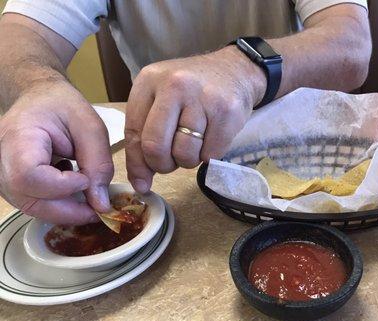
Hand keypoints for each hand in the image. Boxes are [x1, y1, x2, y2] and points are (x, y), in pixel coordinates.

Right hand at [0, 81, 113, 223]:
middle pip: (29, 199)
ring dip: (64, 211)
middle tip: (97, 210)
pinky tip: (72, 190)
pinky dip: (57, 205)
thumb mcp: (90, 127)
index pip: (30, 175)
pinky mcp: (13, 184)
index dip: (62, 186)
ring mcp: (4, 174)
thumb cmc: (62, 106)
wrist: (40, 98)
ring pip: (31, 207)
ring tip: (88, 200)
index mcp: (19, 137)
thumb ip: (99, 164)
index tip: (86, 179)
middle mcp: (2, 159)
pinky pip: (33, 203)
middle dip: (68, 210)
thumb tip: (101, 204)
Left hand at [125, 46, 265, 192]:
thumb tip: (140, 184)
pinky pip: (210, 154)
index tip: (142, 180)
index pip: (134, 133)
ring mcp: (203, 98)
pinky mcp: (227, 112)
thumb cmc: (191, 91)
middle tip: (171, 161)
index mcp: (149, 81)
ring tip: (193, 144)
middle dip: (162, 164)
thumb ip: (143, 138)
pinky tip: (211, 139)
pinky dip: (209, 155)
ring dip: (188, 160)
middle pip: (156, 146)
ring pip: (184, 154)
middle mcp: (175, 85)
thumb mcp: (160, 102)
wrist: (234, 71)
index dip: (138, 163)